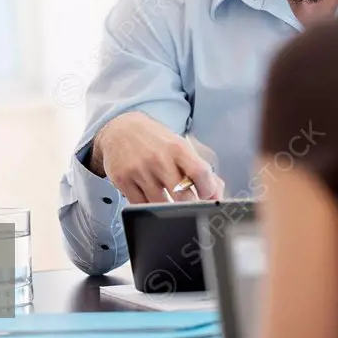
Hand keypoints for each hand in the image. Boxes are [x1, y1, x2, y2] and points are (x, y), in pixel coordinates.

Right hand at [90, 112, 223, 203]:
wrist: (121, 129)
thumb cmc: (156, 141)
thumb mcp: (180, 146)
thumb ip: (199, 168)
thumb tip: (216, 193)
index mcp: (178, 148)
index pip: (200, 174)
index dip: (208, 190)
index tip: (207, 195)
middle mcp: (159, 159)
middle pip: (182, 196)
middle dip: (190, 205)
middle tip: (190, 203)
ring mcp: (139, 171)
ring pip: (161, 205)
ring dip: (168, 208)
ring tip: (169, 198)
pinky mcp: (123, 181)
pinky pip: (141, 206)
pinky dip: (149, 206)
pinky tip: (151, 196)